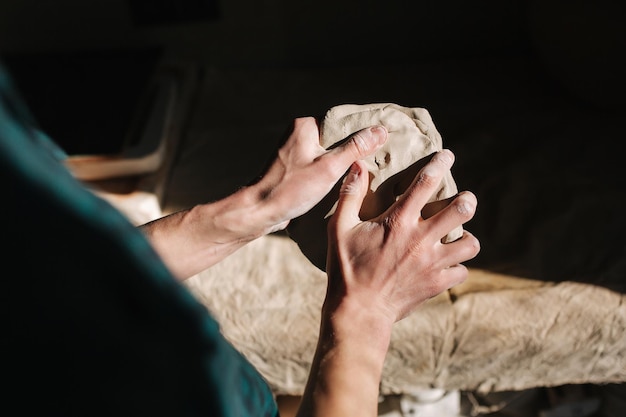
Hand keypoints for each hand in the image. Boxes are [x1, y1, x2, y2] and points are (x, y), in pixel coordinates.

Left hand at [250, 117, 387, 233]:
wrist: (259, 211)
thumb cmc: (291, 188)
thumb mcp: (330, 168)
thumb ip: (355, 148)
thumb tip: (380, 131)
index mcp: (305, 125)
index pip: (343, 120)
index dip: (364, 127)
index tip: (386, 134)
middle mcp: (299, 133)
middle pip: (337, 135)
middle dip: (357, 145)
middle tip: (382, 153)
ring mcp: (295, 150)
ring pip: (329, 150)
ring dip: (345, 159)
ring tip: (370, 166)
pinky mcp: (294, 167)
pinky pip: (320, 162)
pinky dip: (333, 169)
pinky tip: (347, 178)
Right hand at [297, 150, 478, 416]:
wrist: (358, 312)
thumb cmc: (346, 268)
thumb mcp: (339, 229)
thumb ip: (350, 196)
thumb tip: (358, 167)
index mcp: (399, 221)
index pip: (425, 183)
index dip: (439, 164)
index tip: (448, 156)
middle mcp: (421, 239)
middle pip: (461, 210)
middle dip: (467, 200)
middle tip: (464, 199)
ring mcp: (432, 263)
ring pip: (470, 244)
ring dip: (467, 237)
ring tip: (459, 236)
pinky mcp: (436, 284)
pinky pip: (461, 271)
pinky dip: (457, 267)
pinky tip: (448, 265)